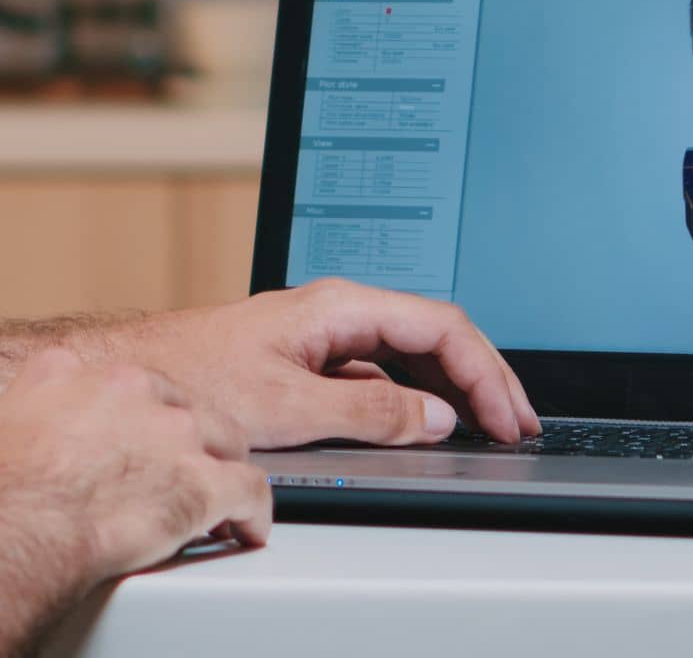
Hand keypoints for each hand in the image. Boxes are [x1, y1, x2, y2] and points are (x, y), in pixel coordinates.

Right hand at [0, 347, 270, 652]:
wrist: (21, 524)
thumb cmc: (11, 482)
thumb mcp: (19, 405)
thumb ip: (44, 388)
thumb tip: (43, 395)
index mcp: (103, 376)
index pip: (149, 388)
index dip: (155, 419)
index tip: (153, 440)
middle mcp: (146, 396)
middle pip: (192, 409)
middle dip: (195, 441)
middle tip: (186, 472)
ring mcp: (178, 438)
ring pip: (228, 441)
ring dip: (225, 469)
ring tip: (221, 499)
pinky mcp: (201, 486)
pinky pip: (249, 490)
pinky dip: (253, 511)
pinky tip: (247, 527)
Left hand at [110, 279, 541, 449]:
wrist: (134, 378)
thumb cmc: (193, 377)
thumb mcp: (286, 406)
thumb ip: (367, 413)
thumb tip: (435, 418)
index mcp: (341, 305)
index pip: (440, 325)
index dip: (484, 372)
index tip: (507, 415)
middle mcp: (341, 312)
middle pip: (436, 333)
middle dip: (486, 375)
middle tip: (520, 422)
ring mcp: (330, 336)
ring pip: (414, 353)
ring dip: (457, 387)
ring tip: (494, 424)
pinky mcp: (317, 362)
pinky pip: (386, 373)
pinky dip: (421, 399)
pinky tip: (434, 425)